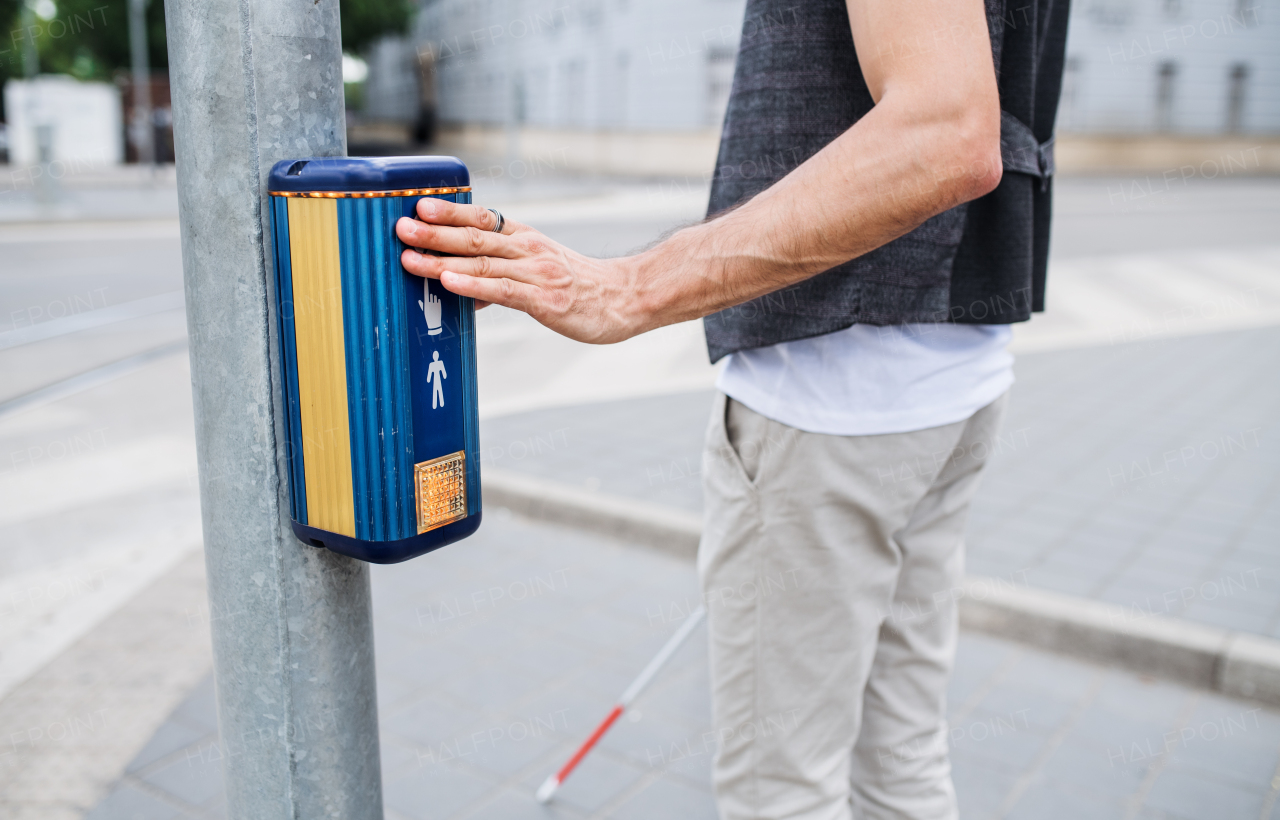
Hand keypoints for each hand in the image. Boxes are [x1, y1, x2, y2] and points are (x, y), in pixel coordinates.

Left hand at [396, 199, 649, 344]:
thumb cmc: (580, 287)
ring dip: (442, 260)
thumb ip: (498, 275)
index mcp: (525, 238)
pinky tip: (449, 284)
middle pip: (474, 237)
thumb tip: (458, 285)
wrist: (627, 298)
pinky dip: (472, 286)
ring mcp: (536, 273)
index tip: (418, 204)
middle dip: (434, 232)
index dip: (449, 211)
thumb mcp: (539, 272)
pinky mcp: (544, 300)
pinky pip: (502, 290)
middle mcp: (528, 250)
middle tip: (399, 227)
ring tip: (410, 258)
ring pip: (482, 262)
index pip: (482, 218)